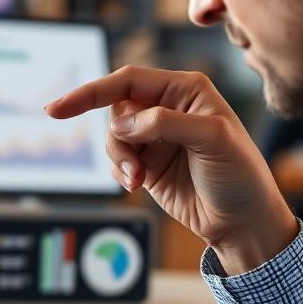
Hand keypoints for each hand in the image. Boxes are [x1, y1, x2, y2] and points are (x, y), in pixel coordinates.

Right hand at [47, 66, 297, 274]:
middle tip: (133, 166)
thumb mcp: (213, 140)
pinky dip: (120, 172)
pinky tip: (139, 183)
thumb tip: (122, 122)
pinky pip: (117, 160)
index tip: (57, 110)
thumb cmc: (241, 176)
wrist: (244, 223)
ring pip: (113, 136)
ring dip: (119, 159)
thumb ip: (165, 122)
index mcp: (186, 90)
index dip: (90, 92)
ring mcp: (156, 137)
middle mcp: (168, 108)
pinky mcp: (148, 163)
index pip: (128, 80)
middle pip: (115, 109)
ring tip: (138, 180)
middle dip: (116, 139)